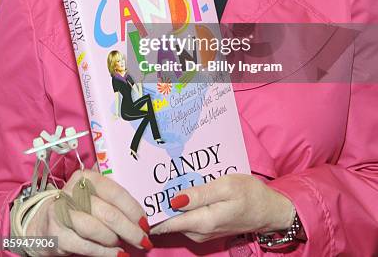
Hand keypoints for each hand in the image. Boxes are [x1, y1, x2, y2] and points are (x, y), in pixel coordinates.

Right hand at [26, 167, 152, 255]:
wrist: (43, 223)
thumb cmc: (78, 209)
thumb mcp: (93, 197)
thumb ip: (112, 200)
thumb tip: (142, 215)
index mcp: (86, 177)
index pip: (114, 191)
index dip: (133, 208)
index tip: (145, 223)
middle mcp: (72, 191)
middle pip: (107, 212)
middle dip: (130, 229)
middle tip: (143, 240)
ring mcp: (62, 212)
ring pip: (96, 228)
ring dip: (115, 240)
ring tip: (124, 246)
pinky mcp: (56, 234)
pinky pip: (86, 245)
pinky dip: (104, 252)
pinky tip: (115, 254)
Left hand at [151, 174, 294, 243]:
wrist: (270, 211)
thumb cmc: (251, 195)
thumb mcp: (226, 187)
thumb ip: (199, 194)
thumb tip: (173, 200)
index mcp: (202, 222)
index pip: (166, 222)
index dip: (151, 209)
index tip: (140, 193)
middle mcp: (198, 232)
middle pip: (169, 219)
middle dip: (159, 201)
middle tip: (151, 177)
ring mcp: (202, 232)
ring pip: (177, 218)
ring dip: (171, 201)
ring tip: (165, 178)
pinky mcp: (206, 229)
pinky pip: (187, 217)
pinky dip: (182, 204)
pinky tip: (183, 188)